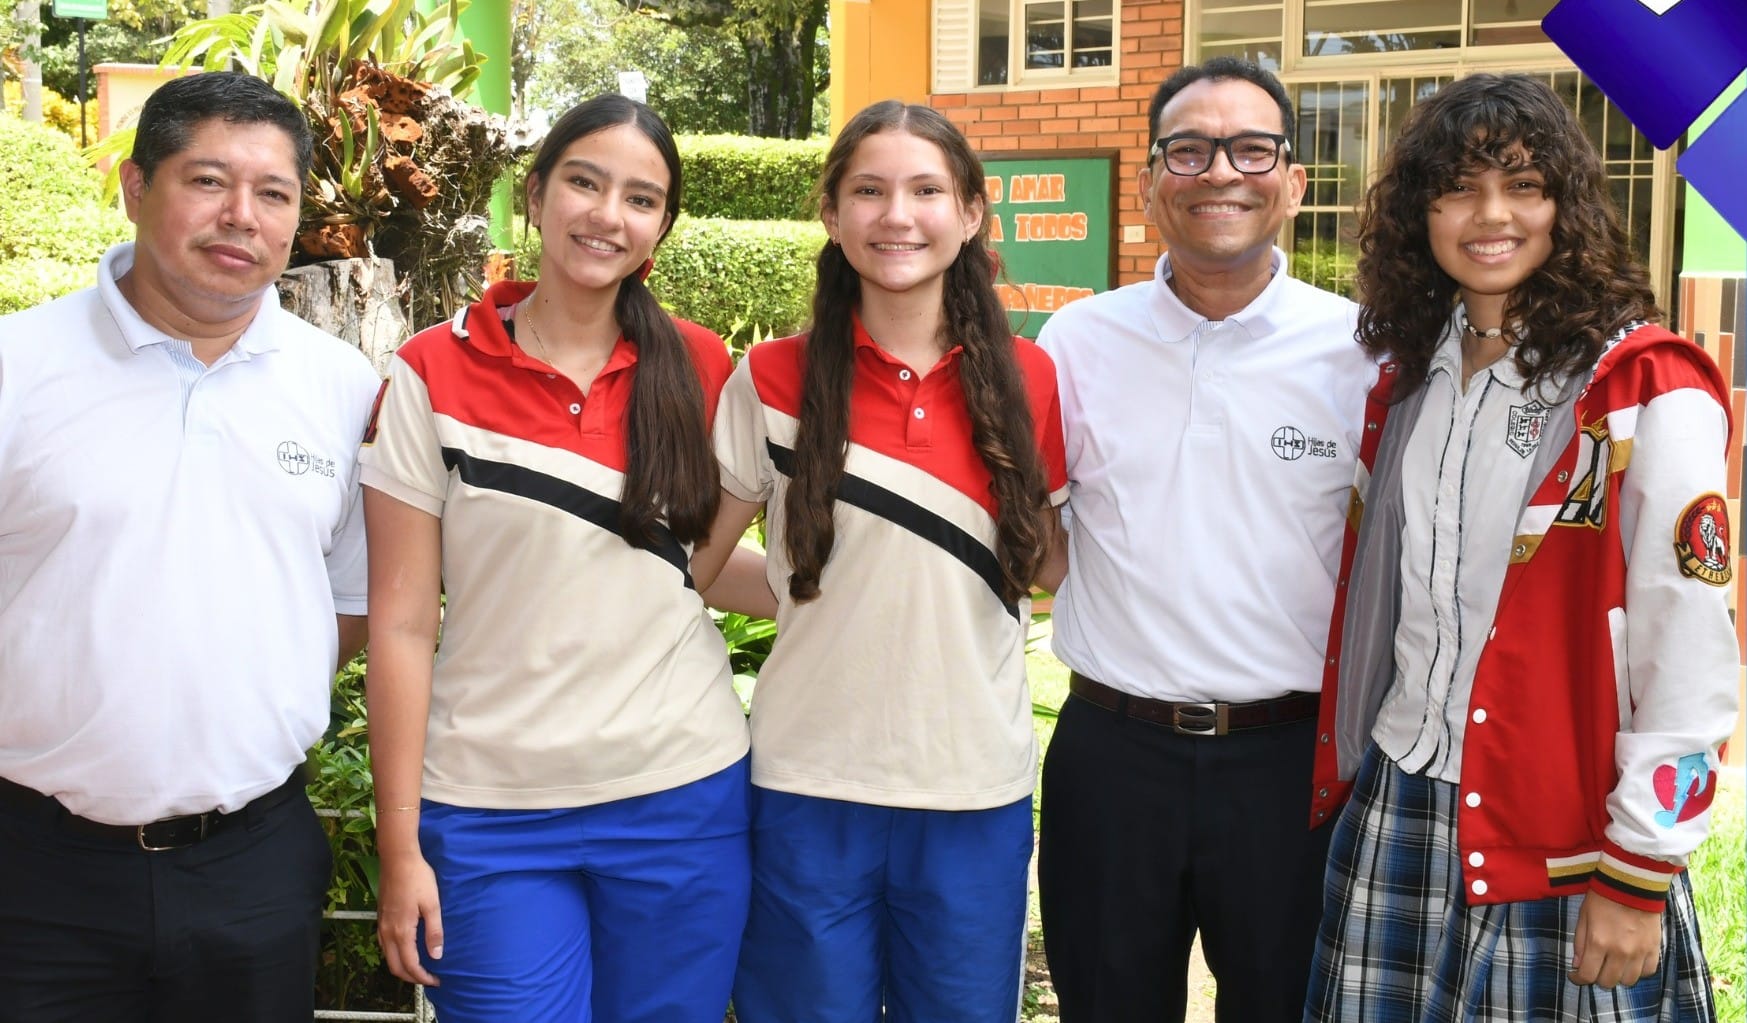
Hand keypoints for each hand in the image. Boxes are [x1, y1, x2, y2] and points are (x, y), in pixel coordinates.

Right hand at [377, 850, 443, 985]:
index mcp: (401, 932)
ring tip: (419, 968)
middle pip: (395, 967)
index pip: (410, 965)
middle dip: (411, 978)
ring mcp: (381, 925)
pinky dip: (395, 955)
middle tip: (428, 979)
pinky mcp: (380, 918)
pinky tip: (406, 950)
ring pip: (388, 957)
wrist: (398, 858)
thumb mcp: (432, 904)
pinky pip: (384, 946)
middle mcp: (387, 932)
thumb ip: (434, 932)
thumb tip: (436, 956)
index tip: (436, 981)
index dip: (422, 977)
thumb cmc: (418, 878)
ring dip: (401, 967)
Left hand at [1569, 893, 1661, 987]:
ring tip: (1613, 965)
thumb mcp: (1583, 917)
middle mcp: (1619, 952)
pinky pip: (1648, 972)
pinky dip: (1638, 971)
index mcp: (1598, 942)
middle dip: (1597, 977)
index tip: (1576, 975)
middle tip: (1595, 967)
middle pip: (1608, 982)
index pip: (1588, 975)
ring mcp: (1639, 952)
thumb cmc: (1602, 898)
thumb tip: (1577, 965)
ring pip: (1628, 981)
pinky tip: (1631, 962)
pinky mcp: (1654, 948)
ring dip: (1618, 976)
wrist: (1631, 884)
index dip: (1579, 979)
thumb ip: (1579, 943)